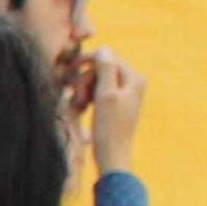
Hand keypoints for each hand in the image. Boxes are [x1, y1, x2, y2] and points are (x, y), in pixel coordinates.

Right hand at [76, 42, 146, 177]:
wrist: (112, 156)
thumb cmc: (109, 128)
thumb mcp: (105, 95)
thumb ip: (106, 69)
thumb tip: (104, 49)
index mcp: (135, 79)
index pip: (109, 57)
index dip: (89, 61)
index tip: (71, 68)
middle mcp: (134, 83)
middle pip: (104, 68)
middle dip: (87, 78)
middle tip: (77, 96)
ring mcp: (127, 94)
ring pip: (100, 79)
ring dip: (86, 88)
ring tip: (80, 104)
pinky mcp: (118, 104)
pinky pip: (101, 91)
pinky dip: (90, 96)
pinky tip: (84, 107)